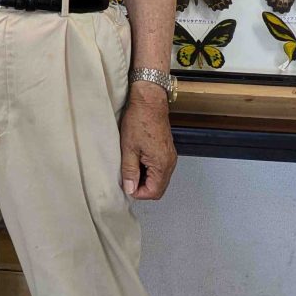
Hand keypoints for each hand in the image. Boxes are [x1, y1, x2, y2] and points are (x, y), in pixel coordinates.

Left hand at [119, 82, 175, 200]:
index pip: (154, 192)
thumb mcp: (128, 148)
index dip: (138, 193)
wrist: (149, 102)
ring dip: (144, 178)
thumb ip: (130, 171)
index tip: (126, 186)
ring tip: (129, 167)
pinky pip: (159, 168)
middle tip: (126, 178)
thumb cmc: (138, 121)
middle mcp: (170, 163)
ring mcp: (169, 156)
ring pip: (158, 178)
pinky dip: (148, 169)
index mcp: (162, 164)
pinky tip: (136, 159)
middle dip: (141, 187)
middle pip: (158, 187)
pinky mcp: (166, 150)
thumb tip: (129, 189)